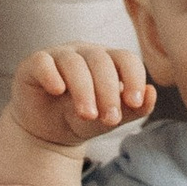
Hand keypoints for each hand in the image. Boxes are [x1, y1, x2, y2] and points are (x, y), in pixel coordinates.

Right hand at [6, 42, 154, 149]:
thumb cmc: (80, 118)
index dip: (133, 78)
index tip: (134, 102)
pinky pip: (43, 62)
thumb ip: (132, 110)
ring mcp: (59, 56)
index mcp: (109, 62)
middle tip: (110, 119)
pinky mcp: (35, 64)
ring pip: (74, 63)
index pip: (126, 59)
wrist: (46, 131)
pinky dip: (51, 75)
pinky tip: (57, 91)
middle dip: (108, 91)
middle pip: (101, 61)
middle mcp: (86, 53)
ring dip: (83, 89)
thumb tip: (151, 94)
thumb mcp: (108, 119)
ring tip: (87, 115)